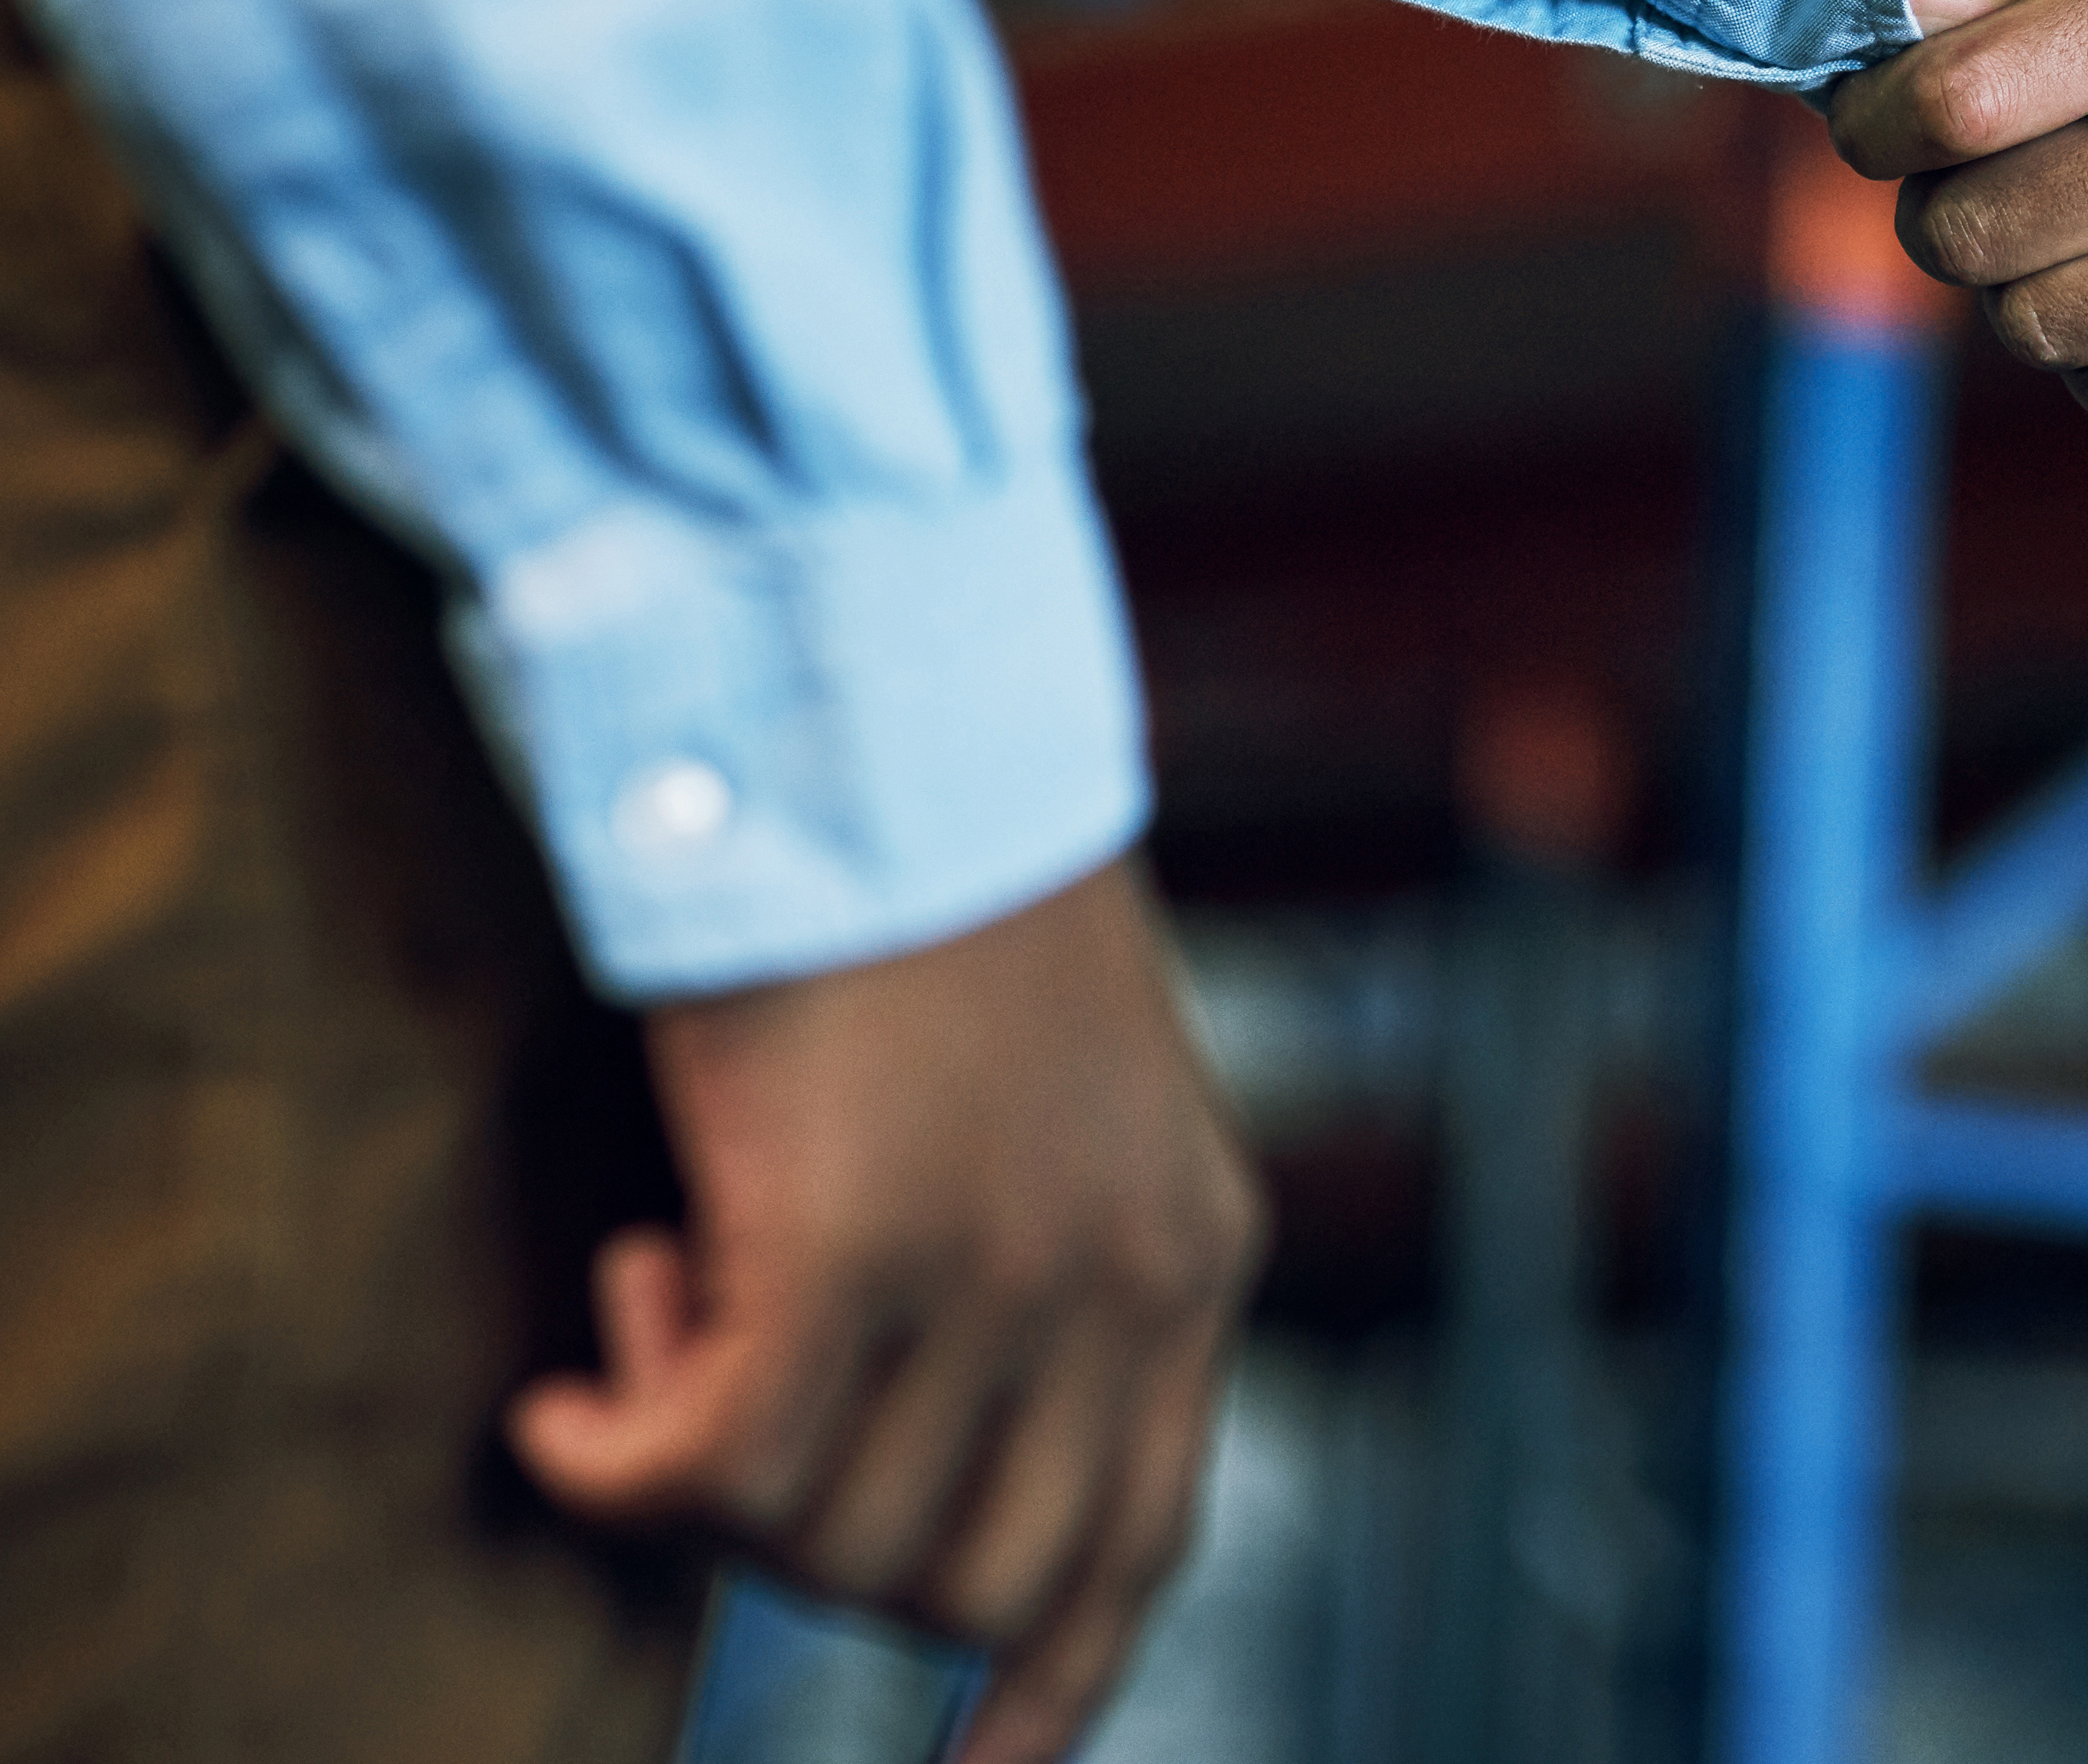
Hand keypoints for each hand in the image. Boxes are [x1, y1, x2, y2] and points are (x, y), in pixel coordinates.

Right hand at [509, 858, 1266, 1763]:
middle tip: (721, 1383)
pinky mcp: (854, 1252)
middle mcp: (1124, 1283)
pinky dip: (613, 1452)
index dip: (1048, 1692)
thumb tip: (886, 1470)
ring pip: (818, 1543)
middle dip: (813, 1547)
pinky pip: (705, 1472)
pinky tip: (588, 1358)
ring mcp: (998, 1276)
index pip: (1138, 1547)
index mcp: (1198, 1248)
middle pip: (955, 1585)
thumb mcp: (1047, 1102)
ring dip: (706, 1459)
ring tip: (671, 1282)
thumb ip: (1025, 1277)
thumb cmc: (926, 893)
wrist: (874, 722)